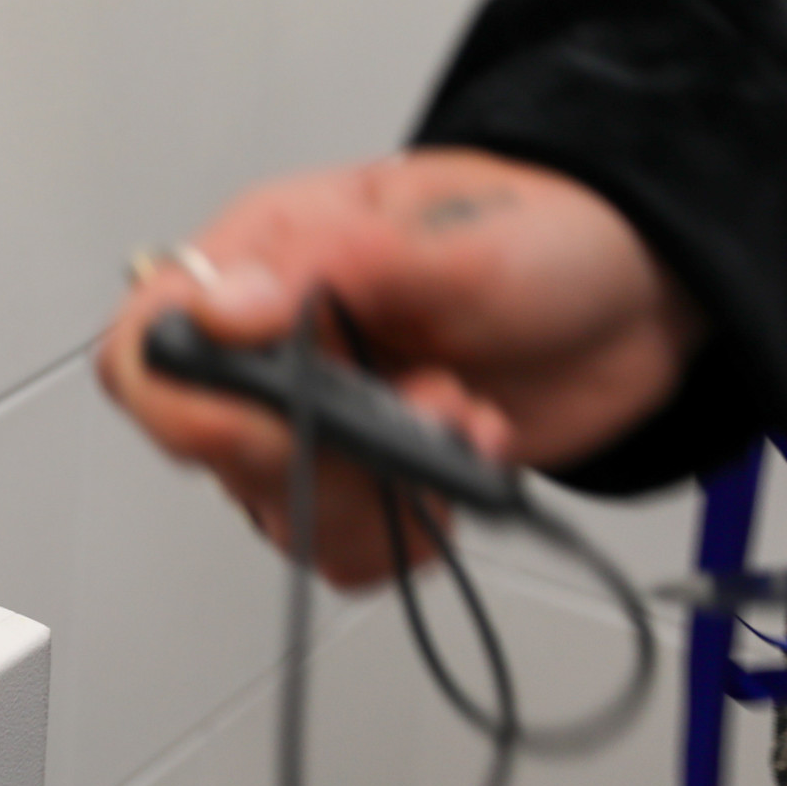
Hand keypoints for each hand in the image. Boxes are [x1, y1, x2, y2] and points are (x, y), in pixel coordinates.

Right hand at [94, 148, 705, 585]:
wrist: (641, 294)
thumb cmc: (546, 236)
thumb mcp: (450, 234)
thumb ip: (329, 266)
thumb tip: (219, 307)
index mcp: (260, 263)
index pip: (145, 349)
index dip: (181, 399)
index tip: (273, 412)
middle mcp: (269, 350)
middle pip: (212, 451)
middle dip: (330, 447)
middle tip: (423, 399)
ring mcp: (313, 421)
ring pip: (279, 515)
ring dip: (388, 488)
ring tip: (461, 422)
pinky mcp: (366, 479)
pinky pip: (345, 551)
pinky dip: (414, 528)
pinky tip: (461, 466)